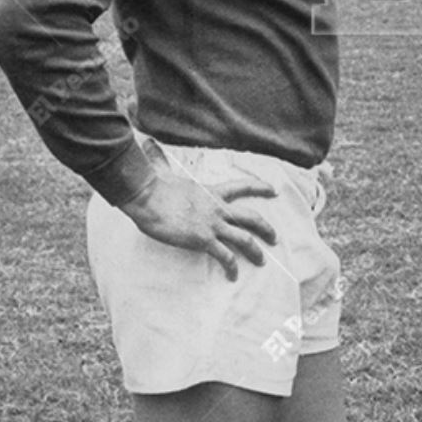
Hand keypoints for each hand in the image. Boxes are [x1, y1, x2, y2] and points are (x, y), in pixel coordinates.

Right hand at [117, 145, 278, 278]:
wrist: (147, 197)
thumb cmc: (153, 186)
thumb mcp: (165, 172)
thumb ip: (163, 162)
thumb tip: (149, 145)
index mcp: (212, 192)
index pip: (243, 187)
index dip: (260, 188)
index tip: (274, 190)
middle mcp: (218, 209)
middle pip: (252, 217)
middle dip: (266, 228)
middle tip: (275, 238)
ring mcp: (212, 225)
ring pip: (244, 239)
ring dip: (256, 251)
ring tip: (262, 261)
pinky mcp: (203, 239)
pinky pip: (224, 256)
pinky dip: (231, 267)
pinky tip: (233, 276)